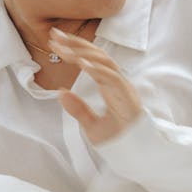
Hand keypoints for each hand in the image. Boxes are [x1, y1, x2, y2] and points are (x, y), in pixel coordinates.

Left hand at [51, 28, 142, 143]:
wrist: (137, 155)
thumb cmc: (119, 139)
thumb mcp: (91, 125)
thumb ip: (78, 109)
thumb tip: (60, 93)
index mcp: (110, 86)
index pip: (93, 60)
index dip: (75, 47)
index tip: (55, 39)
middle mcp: (118, 83)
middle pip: (99, 55)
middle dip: (76, 44)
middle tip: (54, 36)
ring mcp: (124, 89)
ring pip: (106, 63)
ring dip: (84, 54)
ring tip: (64, 49)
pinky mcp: (128, 98)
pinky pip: (113, 80)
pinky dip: (99, 70)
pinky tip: (83, 64)